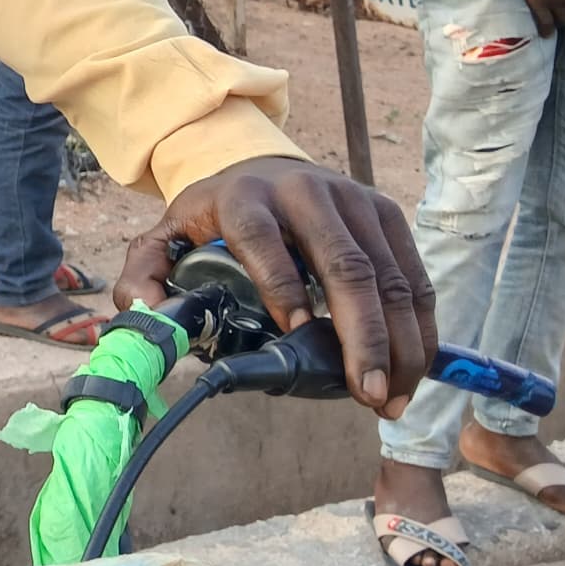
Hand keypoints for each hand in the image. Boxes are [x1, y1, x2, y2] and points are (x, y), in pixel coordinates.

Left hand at [119, 155, 434, 417]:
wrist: (257, 167)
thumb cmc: (214, 218)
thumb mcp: (168, 235)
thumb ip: (145, 273)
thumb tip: (146, 312)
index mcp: (244, 198)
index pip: (263, 240)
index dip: (281, 287)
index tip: (296, 336)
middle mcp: (305, 192)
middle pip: (345, 265)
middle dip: (361, 335)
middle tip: (365, 393)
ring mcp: (353, 200)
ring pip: (389, 276)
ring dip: (399, 343)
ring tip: (390, 398)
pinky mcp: (386, 213)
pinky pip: (413, 275)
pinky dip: (418, 327)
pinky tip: (411, 370)